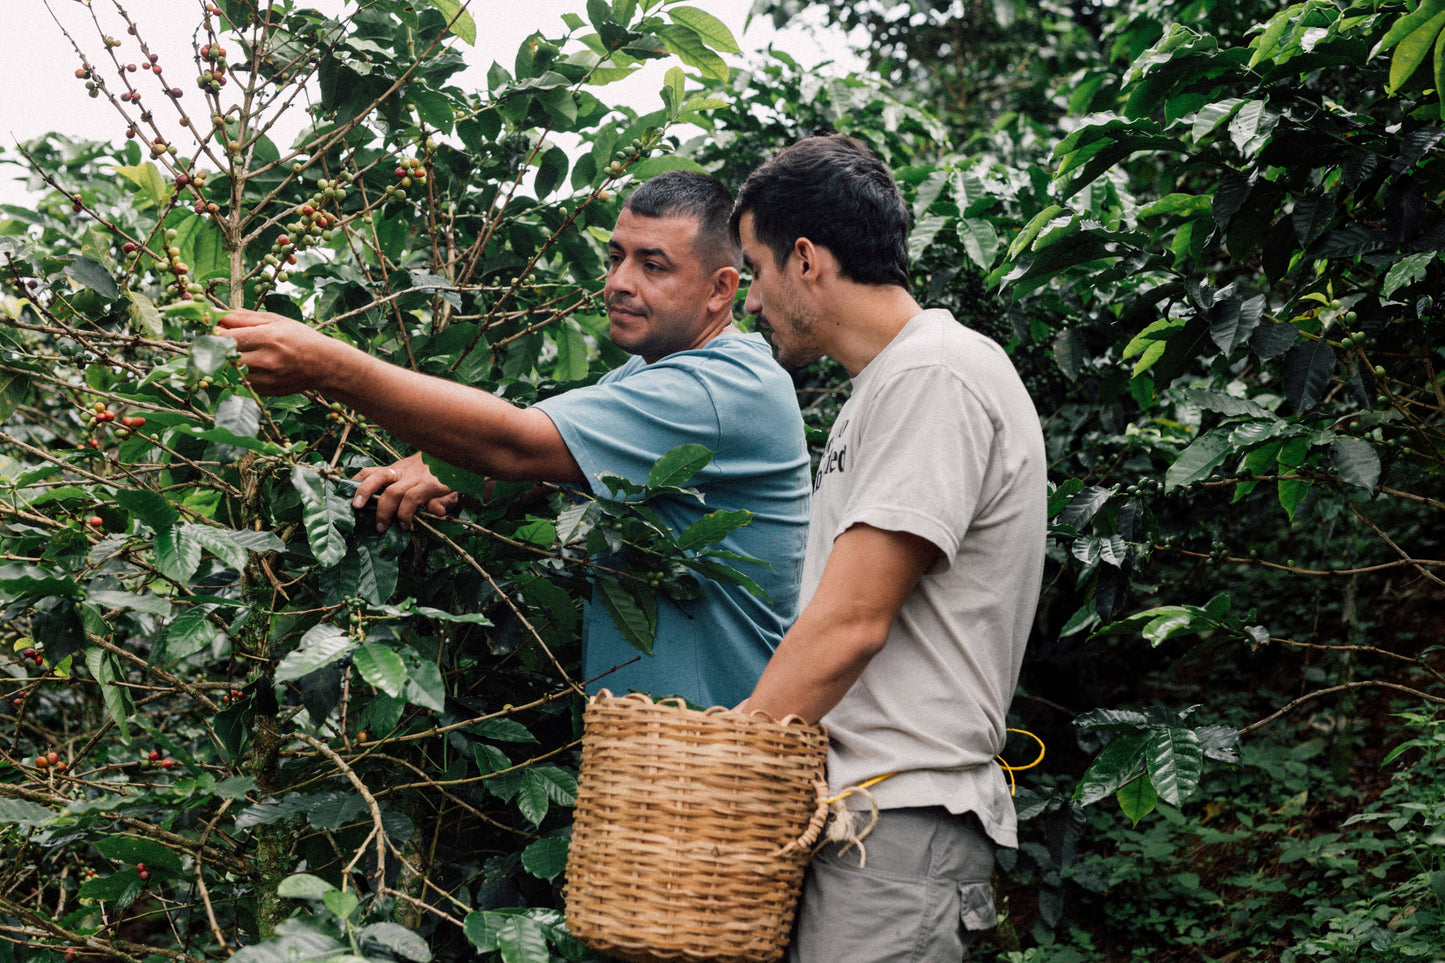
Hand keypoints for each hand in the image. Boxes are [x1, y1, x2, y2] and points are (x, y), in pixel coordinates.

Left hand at [216, 308, 344, 395]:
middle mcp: (266, 360)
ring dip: (228, 363)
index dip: (214, 333)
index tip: (211, 329)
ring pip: (231, 372)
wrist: (324, 364)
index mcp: (268, 337)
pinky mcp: (267, 390)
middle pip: (225, 356)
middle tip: (218, 342)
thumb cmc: (299, 337)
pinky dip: (239, 374)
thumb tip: (217, 315)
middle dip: (218, 348)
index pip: (227, 337)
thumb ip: (244, 318)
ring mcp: (267, 378)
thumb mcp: (275, 320)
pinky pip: (242, 383)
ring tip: (235, 353)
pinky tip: (248, 366)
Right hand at [354, 452, 457, 530]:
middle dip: (384, 510)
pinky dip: (358, 480)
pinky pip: (371, 470)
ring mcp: (400, 468)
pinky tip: (348, 490)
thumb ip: (444, 502)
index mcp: (429, 482)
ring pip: (378, 475)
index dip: (405, 514)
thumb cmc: (448, 479)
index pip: (412, 498)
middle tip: (380, 526)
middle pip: (393, 491)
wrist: (445, 454)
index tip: (404, 526)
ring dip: (364, 490)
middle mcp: (412, 474)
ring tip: (355, 505)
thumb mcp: (453, 493)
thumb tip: (436, 511)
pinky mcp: (391, 465)